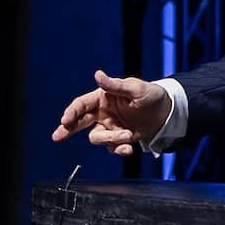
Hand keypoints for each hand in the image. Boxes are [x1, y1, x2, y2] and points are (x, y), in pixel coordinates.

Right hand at [51, 70, 170, 155]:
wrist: (166, 112)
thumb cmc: (151, 95)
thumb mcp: (135, 88)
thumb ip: (115, 85)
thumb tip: (98, 75)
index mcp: (103, 97)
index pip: (82, 104)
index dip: (72, 112)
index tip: (64, 120)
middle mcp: (103, 113)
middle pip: (79, 122)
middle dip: (67, 129)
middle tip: (57, 136)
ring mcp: (110, 127)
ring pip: (98, 137)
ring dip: (110, 139)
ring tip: (128, 135)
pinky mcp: (118, 138)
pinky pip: (112, 147)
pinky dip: (119, 149)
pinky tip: (129, 147)